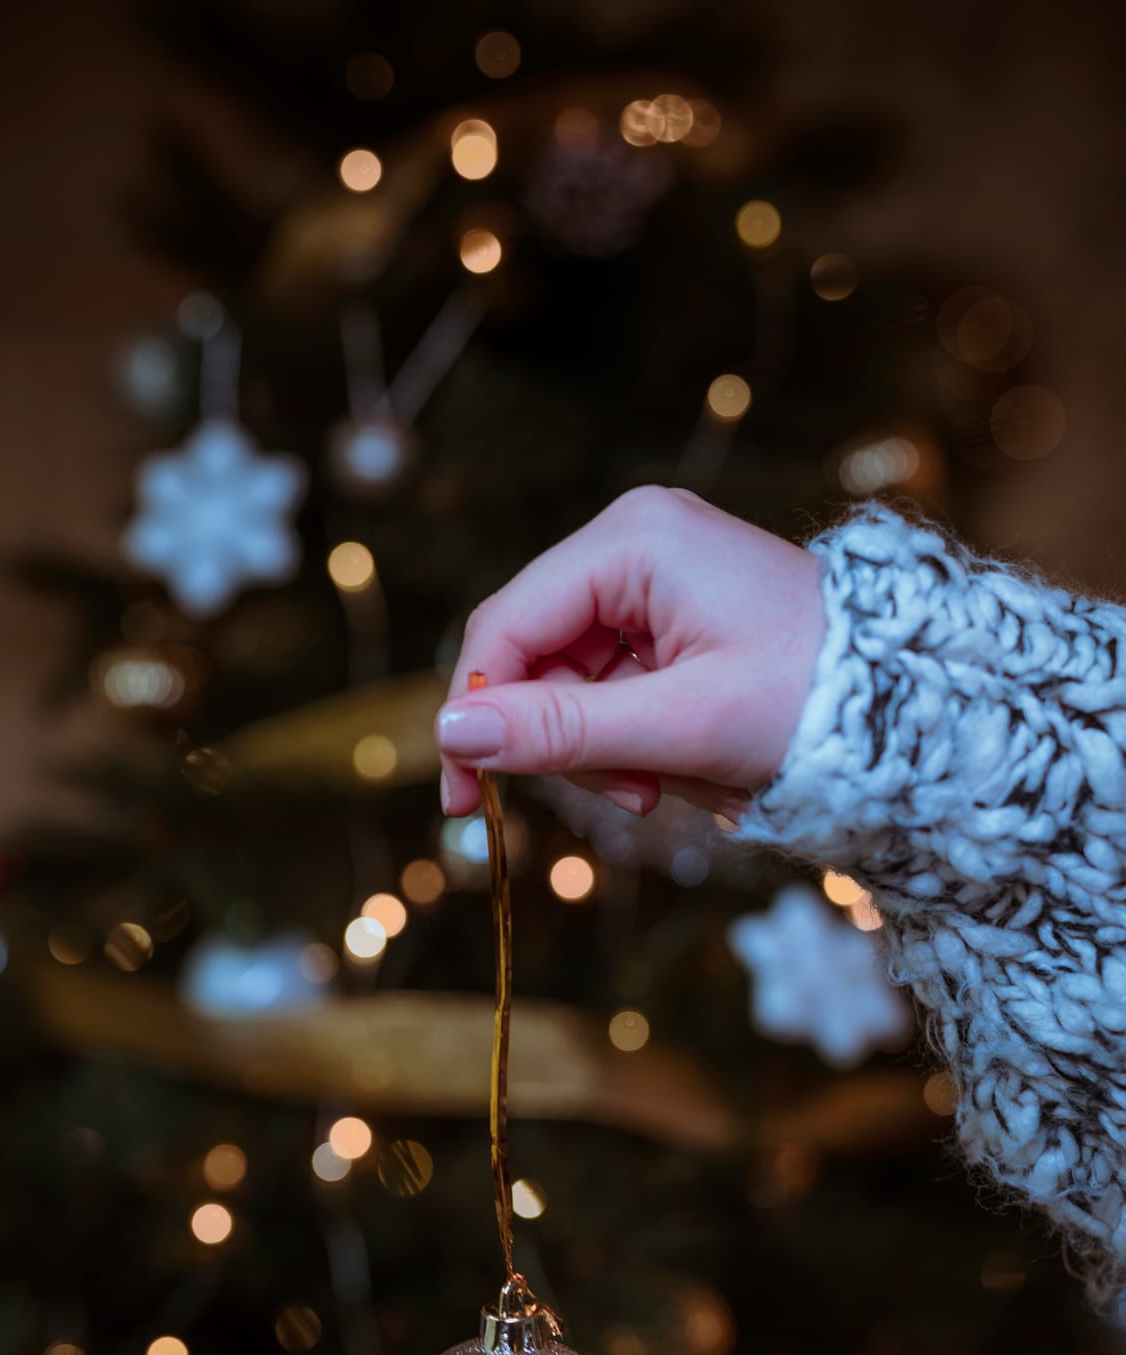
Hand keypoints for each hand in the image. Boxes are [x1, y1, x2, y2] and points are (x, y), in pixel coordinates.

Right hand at [434, 485, 825, 818]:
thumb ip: (560, 731)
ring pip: (574, 678)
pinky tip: (677, 766)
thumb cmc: (813, 700)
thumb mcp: (679, 726)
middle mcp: (635, 541)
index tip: (464, 800)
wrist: (914, 704)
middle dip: (565, 738)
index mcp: (631, 541)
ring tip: (665, 786)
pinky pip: (616, 682)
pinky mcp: (675, 613)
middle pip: (537, 654)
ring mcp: (656, 575)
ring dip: (604, 747)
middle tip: (627, 798)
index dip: (476, 714)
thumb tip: (452, 734)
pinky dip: (633, 735)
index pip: (506, 627)